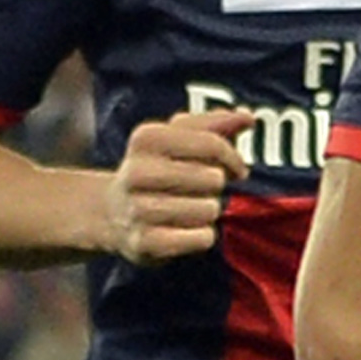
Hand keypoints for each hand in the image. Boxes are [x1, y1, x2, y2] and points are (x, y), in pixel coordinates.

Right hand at [104, 110, 252, 262]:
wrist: (112, 212)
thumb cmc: (159, 168)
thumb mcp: (179, 138)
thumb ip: (216, 124)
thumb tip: (248, 117)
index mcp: (147, 138)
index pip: (212, 144)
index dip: (233, 158)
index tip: (236, 169)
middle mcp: (136, 172)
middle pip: (213, 179)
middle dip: (216, 186)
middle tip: (200, 189)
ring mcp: (137, 209)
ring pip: (209, 209)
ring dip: (208, 211)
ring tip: (189, 209)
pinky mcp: (144, 242)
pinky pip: (201, 238)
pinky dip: (202, 236)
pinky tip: (185, 230)